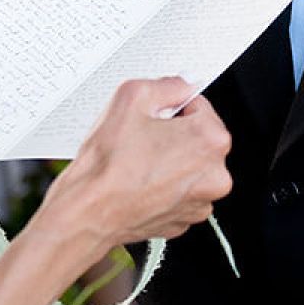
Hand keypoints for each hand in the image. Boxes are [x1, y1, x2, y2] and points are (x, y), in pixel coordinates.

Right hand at [50, 80, 230, 277]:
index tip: (154, 117)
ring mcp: (202, 201)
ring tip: (138, 163)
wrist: (88, 213)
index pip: (199, 106)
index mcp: (210, 140)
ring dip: (170, 161)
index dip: (172, 108)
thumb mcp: (131, 98)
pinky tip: (140, 183)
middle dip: (173, 134)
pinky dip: (165, 186)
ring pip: (189, 167)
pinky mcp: (186, 219)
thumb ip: (166, 85)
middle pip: (198, 138)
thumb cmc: (108, 164)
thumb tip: (181, 84)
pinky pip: (180, 192)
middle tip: (141, 139)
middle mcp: (215, 173)